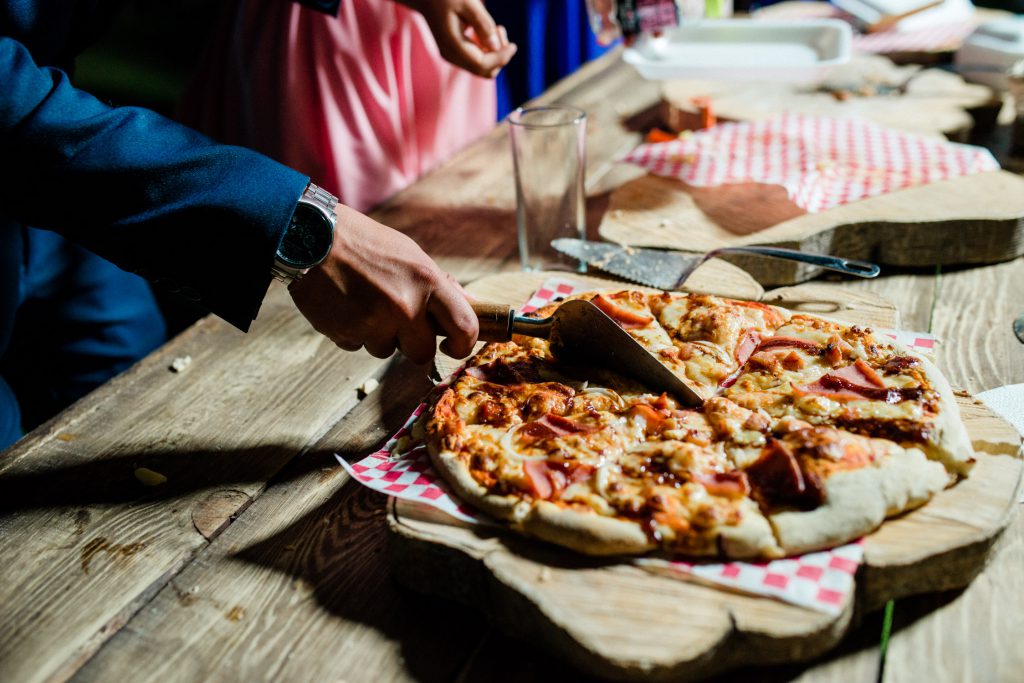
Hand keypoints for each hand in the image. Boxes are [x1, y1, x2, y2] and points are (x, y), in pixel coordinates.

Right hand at [288, 204, 478, 363]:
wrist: (310, 236)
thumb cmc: (365, 242)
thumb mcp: (411, 254)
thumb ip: (441, 284)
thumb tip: (472, 305)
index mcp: (427, 281)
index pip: (464, 328)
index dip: (463, 345)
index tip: (454, 346)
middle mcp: (404, 306)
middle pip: (422, 352)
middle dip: (412, 342)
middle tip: (398, 320)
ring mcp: (373, 322)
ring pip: (386, 350)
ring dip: (378, 335)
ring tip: (364, 302)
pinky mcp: (345, 333)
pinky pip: (358, 346)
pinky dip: (353, 332)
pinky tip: (345, 305)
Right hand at [397, 0, 516, 77]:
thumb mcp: (467, 3)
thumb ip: (483, 24)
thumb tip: (496, 46)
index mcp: (453, 45)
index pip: (483, 64)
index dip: (501, 58)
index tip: (514, 45)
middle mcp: (451, 56)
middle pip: (484, 71)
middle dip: (499, 56)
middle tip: (500, 30)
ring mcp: (452, 56)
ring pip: (482, 67)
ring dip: (494, 52)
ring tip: (497, 28)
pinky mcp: (455, 53)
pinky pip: (476, 60)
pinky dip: (487, 49)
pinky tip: (487, 32)